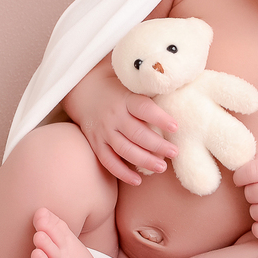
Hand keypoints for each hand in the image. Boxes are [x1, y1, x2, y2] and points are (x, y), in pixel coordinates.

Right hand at [65, 58, 178, 184]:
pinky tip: (137, 180)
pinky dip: (122, 172)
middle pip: (137, 134)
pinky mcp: (96, 143)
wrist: (81, 90)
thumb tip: (175, 77)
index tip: (176, 126)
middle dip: (157, 145)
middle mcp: (114, 115)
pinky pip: (108, 161)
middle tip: (174, 152)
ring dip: (144, 160)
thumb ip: (148, 82)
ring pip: (124, 150)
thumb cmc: (115, 85)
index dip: (160, 118)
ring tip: (162, 167)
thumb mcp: (129, 78)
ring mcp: (104, 131)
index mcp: (125, 98)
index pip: (144, 108)